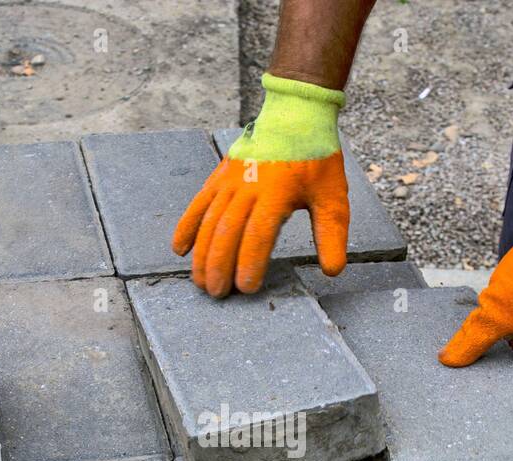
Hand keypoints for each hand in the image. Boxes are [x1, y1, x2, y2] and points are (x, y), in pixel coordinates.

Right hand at [172, 73, 349, 296]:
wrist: (295, 114)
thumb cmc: (316, 157)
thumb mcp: (332, 195)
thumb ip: (331, 234)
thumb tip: (333, 271)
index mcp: (277, 192)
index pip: (257, 233)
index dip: (249, 262)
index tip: (246, 287)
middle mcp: (248, 186)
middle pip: (226, 231)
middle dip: (220, 265)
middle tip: (218, 294)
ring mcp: (230, 181)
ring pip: (209, 221)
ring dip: (201, 253)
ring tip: (200, 282)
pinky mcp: (219, 176)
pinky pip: (198, 204)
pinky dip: (186, 226)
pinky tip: (179, 249)